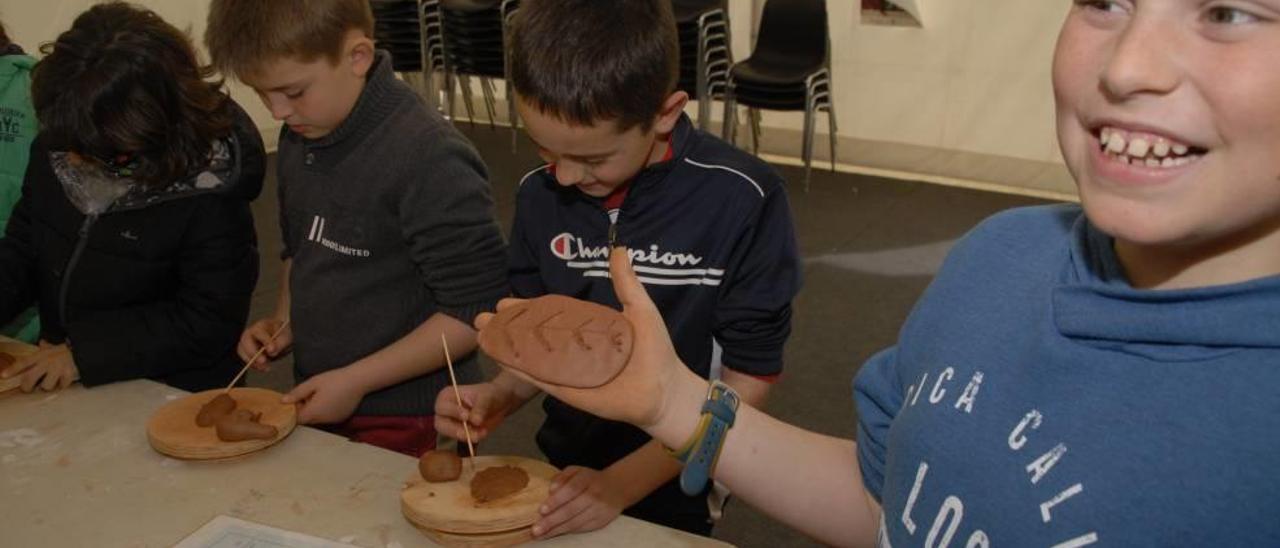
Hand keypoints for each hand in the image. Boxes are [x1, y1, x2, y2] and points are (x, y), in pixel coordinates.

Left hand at [2, 342, 79, 391]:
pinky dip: (62, 385)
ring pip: (46, 386)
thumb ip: (46, 347)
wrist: (86, 351)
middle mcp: (47, 362)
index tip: (3, 376)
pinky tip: (64, 380)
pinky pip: (61, 387)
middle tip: (29, 388)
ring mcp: (57, 369)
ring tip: (53, 382)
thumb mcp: (55, 347)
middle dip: (27, 387)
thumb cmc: (68, 351)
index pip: (23, 362)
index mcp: (41, 355)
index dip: (12, 369)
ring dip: (49, 386)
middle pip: (30, 378)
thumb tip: (42, 342)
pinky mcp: (68, 375)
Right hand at [237, 317, 292, 370]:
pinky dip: (254, 365)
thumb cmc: (283, 334)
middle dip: (253, 353)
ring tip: (265, 368)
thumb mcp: (286, 337)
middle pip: (245, 342)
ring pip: (242, 352)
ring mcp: (247, 342)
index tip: (272, 350)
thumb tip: (271, 352)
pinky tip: (263, 368)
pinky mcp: (248, 352)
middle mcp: (250, 333)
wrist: (281, 337)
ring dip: (252, 362)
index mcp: (261, 325)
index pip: (259, 332)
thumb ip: (280, 343)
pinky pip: (246, 359)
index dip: (265, 341)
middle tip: (263, 361)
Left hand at [282, 368, 364, 423]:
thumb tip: (283, 401)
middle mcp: (323, 420)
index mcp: (313, 412)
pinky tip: (331, 398)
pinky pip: (328, 417)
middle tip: (309, 394)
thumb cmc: (334, 380)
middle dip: (305, 410)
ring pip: (318, 419)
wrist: (358, 380)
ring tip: (321, 395)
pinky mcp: (342, 418)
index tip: (297, 399)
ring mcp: (333, 420)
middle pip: (307, 420)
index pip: (297, 419)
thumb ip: (297, 393)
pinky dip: (326, 411)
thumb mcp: (312, 382)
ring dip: (316, 411)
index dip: (294, 411)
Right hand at [433, 381, 514, 441]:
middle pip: (441, 424)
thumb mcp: (487, 397)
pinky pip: (461, 440)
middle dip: (456, 430)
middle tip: (472, 432)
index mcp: (446, 396)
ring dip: (466, 436)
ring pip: (450, 435)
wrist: (500, 404)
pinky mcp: (459, 433)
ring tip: (481, 433)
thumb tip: (475, 421)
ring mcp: (451, 424)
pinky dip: (471, 439)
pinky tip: (483, 434)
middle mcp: (444, 411)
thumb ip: (480, 407)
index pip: (442, 406)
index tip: (467, 416)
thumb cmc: (490, 394)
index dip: (453, 412)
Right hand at [475, 248, 685, 428]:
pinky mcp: (568, 390)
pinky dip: (518, 368)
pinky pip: (539, 378)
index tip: (504, 301)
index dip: (526, 308)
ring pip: (529, 355)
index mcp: (586, 329)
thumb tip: (619, 248)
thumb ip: (626, 283)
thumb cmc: (656, 351)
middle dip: (506, 326)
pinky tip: (499, 358)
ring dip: (504, 345)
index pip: (549, 315)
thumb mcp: (640, 310)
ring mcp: (567, 371)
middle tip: (481, 317)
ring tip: (480, 334)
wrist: (664, 389)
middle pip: (532, 335)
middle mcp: (572, 349)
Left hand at [533, 466, 627, 538]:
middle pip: (571, 510)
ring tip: (540, 535)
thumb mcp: (577, 470)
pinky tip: (553, 534)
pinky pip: (581, 528)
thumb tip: (551, 489)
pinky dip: (566, 532)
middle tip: (536, 529)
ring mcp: (599, 510)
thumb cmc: (590, 479)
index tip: (541, 510)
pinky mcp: (601, 522)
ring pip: (575, 523)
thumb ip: (562, 476)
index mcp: (587, 479)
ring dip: (556, 530)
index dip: (556, 500)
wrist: (617, 487)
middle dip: (552, 521)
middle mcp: (595, 495)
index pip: (570, 490)